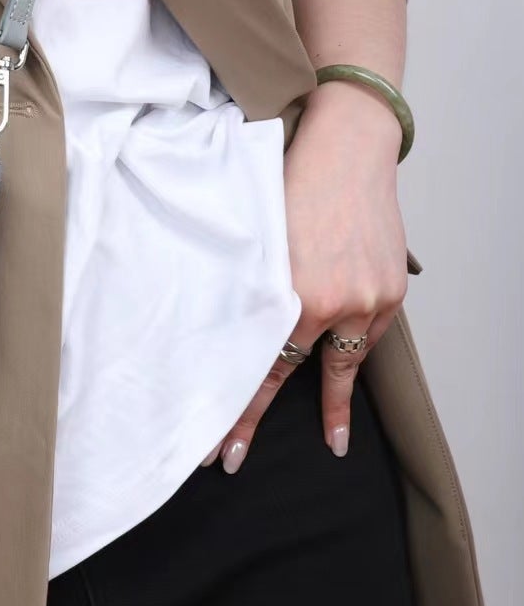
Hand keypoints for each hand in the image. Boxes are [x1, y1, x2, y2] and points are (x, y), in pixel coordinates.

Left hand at [202, 80, 408, 472]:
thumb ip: (249, 288)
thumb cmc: (291, 181)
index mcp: (290, 293)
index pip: (259, 369)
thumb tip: (225, 329)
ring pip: (342, 363)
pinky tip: (350, 379)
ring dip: (333, 401)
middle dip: (257, 419)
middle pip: (292, 376)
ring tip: (333, 441)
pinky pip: (368, 338)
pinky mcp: (390, 291)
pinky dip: (356, 355)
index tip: (216, 447)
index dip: (236, 412)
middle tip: (232, 459)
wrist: (347, 146)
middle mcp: (331, 303)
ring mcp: (367, 300)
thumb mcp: (258, 241)